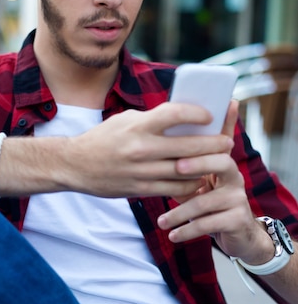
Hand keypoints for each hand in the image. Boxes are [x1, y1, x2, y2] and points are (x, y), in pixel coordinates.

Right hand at [64, 102, 233, 198]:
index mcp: (138, 126)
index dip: (197, 114)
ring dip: (207, 166)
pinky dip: (191, 184)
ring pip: (186, 171)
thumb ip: (152, 120)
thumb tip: (182, 119)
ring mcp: (142, 171)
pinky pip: (175, 189)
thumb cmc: (102, 138)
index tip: (210, 116)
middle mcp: (141, 148)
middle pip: (189, 146)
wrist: (75, 165)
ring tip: (218, 161)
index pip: (175, 114)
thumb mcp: (125, 121)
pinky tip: (199, 179)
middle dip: (214, 144)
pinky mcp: (141, 189)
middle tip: (227, 142)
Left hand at [156, 101, 266, 260]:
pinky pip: (208, 223)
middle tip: (176, 166)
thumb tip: (157, 152)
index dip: (214, 130)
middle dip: (199, 162)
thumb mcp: (200, 185)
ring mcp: (238, 198)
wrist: (239, 235)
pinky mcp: (238, 220)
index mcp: (224, 165)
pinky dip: (187, 230)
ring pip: (205, 201)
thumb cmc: (212, 205)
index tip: (196, 124)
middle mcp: (235, 177)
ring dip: (179, 213)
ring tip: (161, 222)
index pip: (219, 142)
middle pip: (223, 162)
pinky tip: (173, 235)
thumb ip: (185, 170)